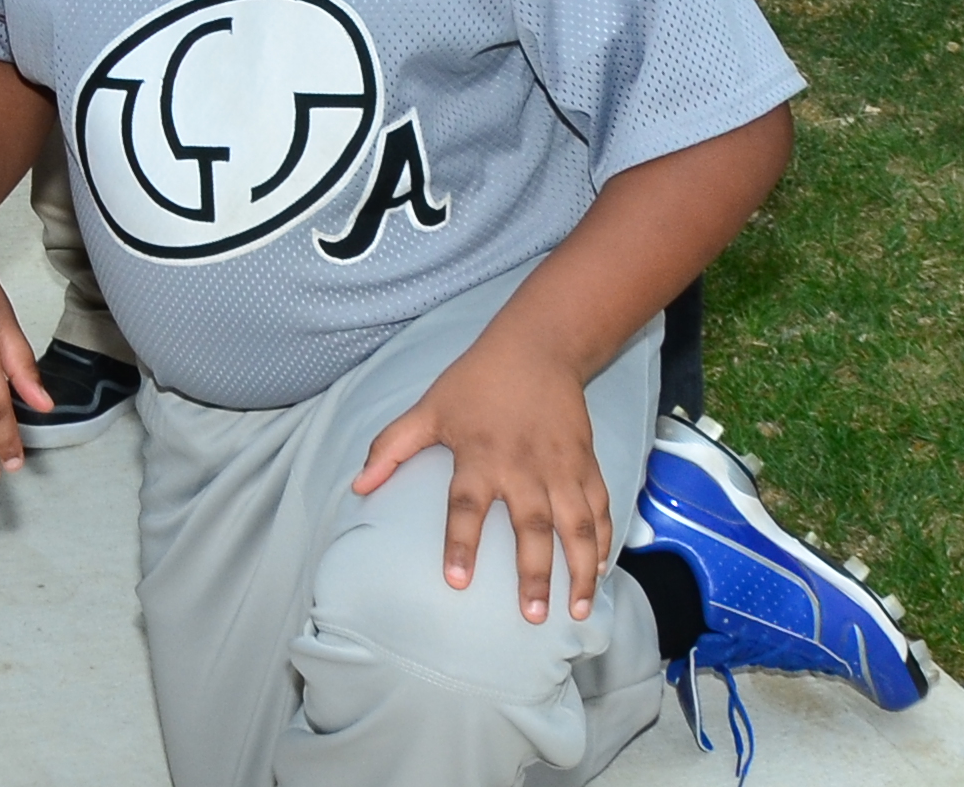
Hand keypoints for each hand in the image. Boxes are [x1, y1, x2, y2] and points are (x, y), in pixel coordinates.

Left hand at [353, 328, 614, 626]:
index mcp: (480, 456)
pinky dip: (604, 541)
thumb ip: (392, 447)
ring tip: (576, 609)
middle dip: (535, 574)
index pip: (466, 506)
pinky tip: (601, 572)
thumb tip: (358, 485)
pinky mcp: (587, 463)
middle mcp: (523, 467)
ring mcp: (561, 467)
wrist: (537, 347)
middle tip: (533, 616)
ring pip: (576, 526)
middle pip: (531, 526)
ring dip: (580, 569)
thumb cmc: (476, 382)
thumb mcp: (429, 409)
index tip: (457, 582)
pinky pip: (600, 508)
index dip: (461, 543)